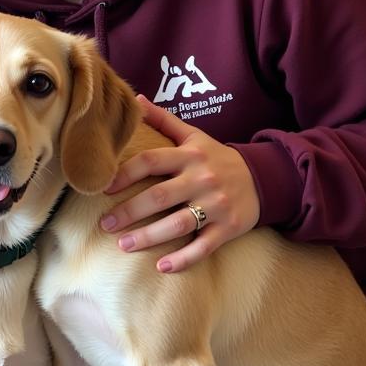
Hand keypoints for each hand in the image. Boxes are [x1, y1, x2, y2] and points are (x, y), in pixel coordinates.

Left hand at [99, 96, 260, 273]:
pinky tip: (162, 267)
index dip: (124, 173)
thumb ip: (163, 120)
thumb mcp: (194, 136)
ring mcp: (216, 205)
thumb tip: (135, 98)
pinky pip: (204, 246)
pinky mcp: (228, 227)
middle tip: (105, 224)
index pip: (151, 161)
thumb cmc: (217, 158)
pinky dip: (184, 258)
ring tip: (123, 246)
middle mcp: (202, 179)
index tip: (102, 187)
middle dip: (129, 211)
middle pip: (160, 196)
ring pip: (179, 223)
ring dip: (149, 237)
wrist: (264, 178)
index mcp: (189, 156)